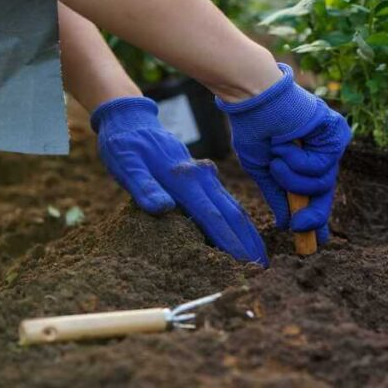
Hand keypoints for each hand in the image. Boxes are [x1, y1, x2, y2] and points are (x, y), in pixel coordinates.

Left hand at [91, 97, 266, 265]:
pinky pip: (226, 202)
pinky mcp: (204, 176)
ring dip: (248, 233)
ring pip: (233, 207)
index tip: (244, 264)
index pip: (213, 218)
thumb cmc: (124, 145)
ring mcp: (206, 175)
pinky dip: (238, 221)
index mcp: (184, 179)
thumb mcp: (126, 165)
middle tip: (263, 269)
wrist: (131, 118)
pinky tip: (243, 235)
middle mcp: (202, 177)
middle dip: (249, 243)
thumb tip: (163, 208)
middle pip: (232, 214)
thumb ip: (144, 187)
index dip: (230, 243)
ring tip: (259, 257)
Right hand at [217, 64, 351, 244]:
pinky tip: (287, 145)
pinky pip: (322, 165)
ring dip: (293, 178)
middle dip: (313, 214)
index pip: (315, 192)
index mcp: (304, 160)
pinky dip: (299, 161)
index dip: (316, 216)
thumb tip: (287, 224)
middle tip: (300, 226)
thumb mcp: (262, 170)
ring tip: (277, 158)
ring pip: (321, 182)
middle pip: (324, 192)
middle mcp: (320, 151)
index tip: (317, 241)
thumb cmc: (254, 128)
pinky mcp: (336, 132)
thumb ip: (277, 195)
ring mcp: (329, 142)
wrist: (254, 99)